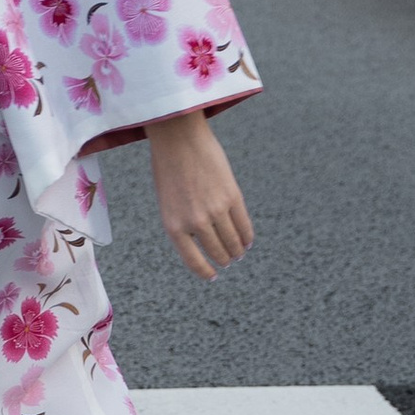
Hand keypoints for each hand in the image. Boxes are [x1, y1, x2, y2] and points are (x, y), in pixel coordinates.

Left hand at [148, 111, 253, 280]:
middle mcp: (194, 223)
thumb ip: (182, 222)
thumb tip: (202, 242)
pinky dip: (247, 236)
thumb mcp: (167, 201)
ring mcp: (215, 211)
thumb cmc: (168, 167)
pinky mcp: (232, 197)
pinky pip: (244, 225)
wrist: (178, 138)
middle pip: (217, 251)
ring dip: (237, 251)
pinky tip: (247, 241)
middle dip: (224, 259)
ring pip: (233, 242)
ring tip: (239, 253)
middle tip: (229, 261)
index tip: (213, 276)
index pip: (193, 261)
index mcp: (173, 226)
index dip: (205, 272)